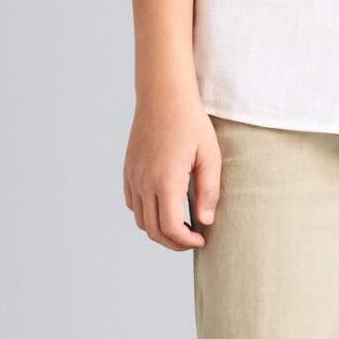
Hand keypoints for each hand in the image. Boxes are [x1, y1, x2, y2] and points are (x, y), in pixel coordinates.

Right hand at [123, 89, 221, 250]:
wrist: (163, 96)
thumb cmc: (191, 123)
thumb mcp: (210, 156)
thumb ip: (209, 191)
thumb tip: (206, 222)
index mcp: (166, 181)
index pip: (171, 228)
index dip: (187, 242)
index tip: (202, 239)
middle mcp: (144, 182)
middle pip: (153, 231)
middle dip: (174, 243)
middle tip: (193, 239)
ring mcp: (133, 177)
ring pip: (141, 220)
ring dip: (160, 229)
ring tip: (182, 226)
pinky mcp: (128, 170)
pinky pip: (132, 203)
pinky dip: (147, 214)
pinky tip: (164, 207)